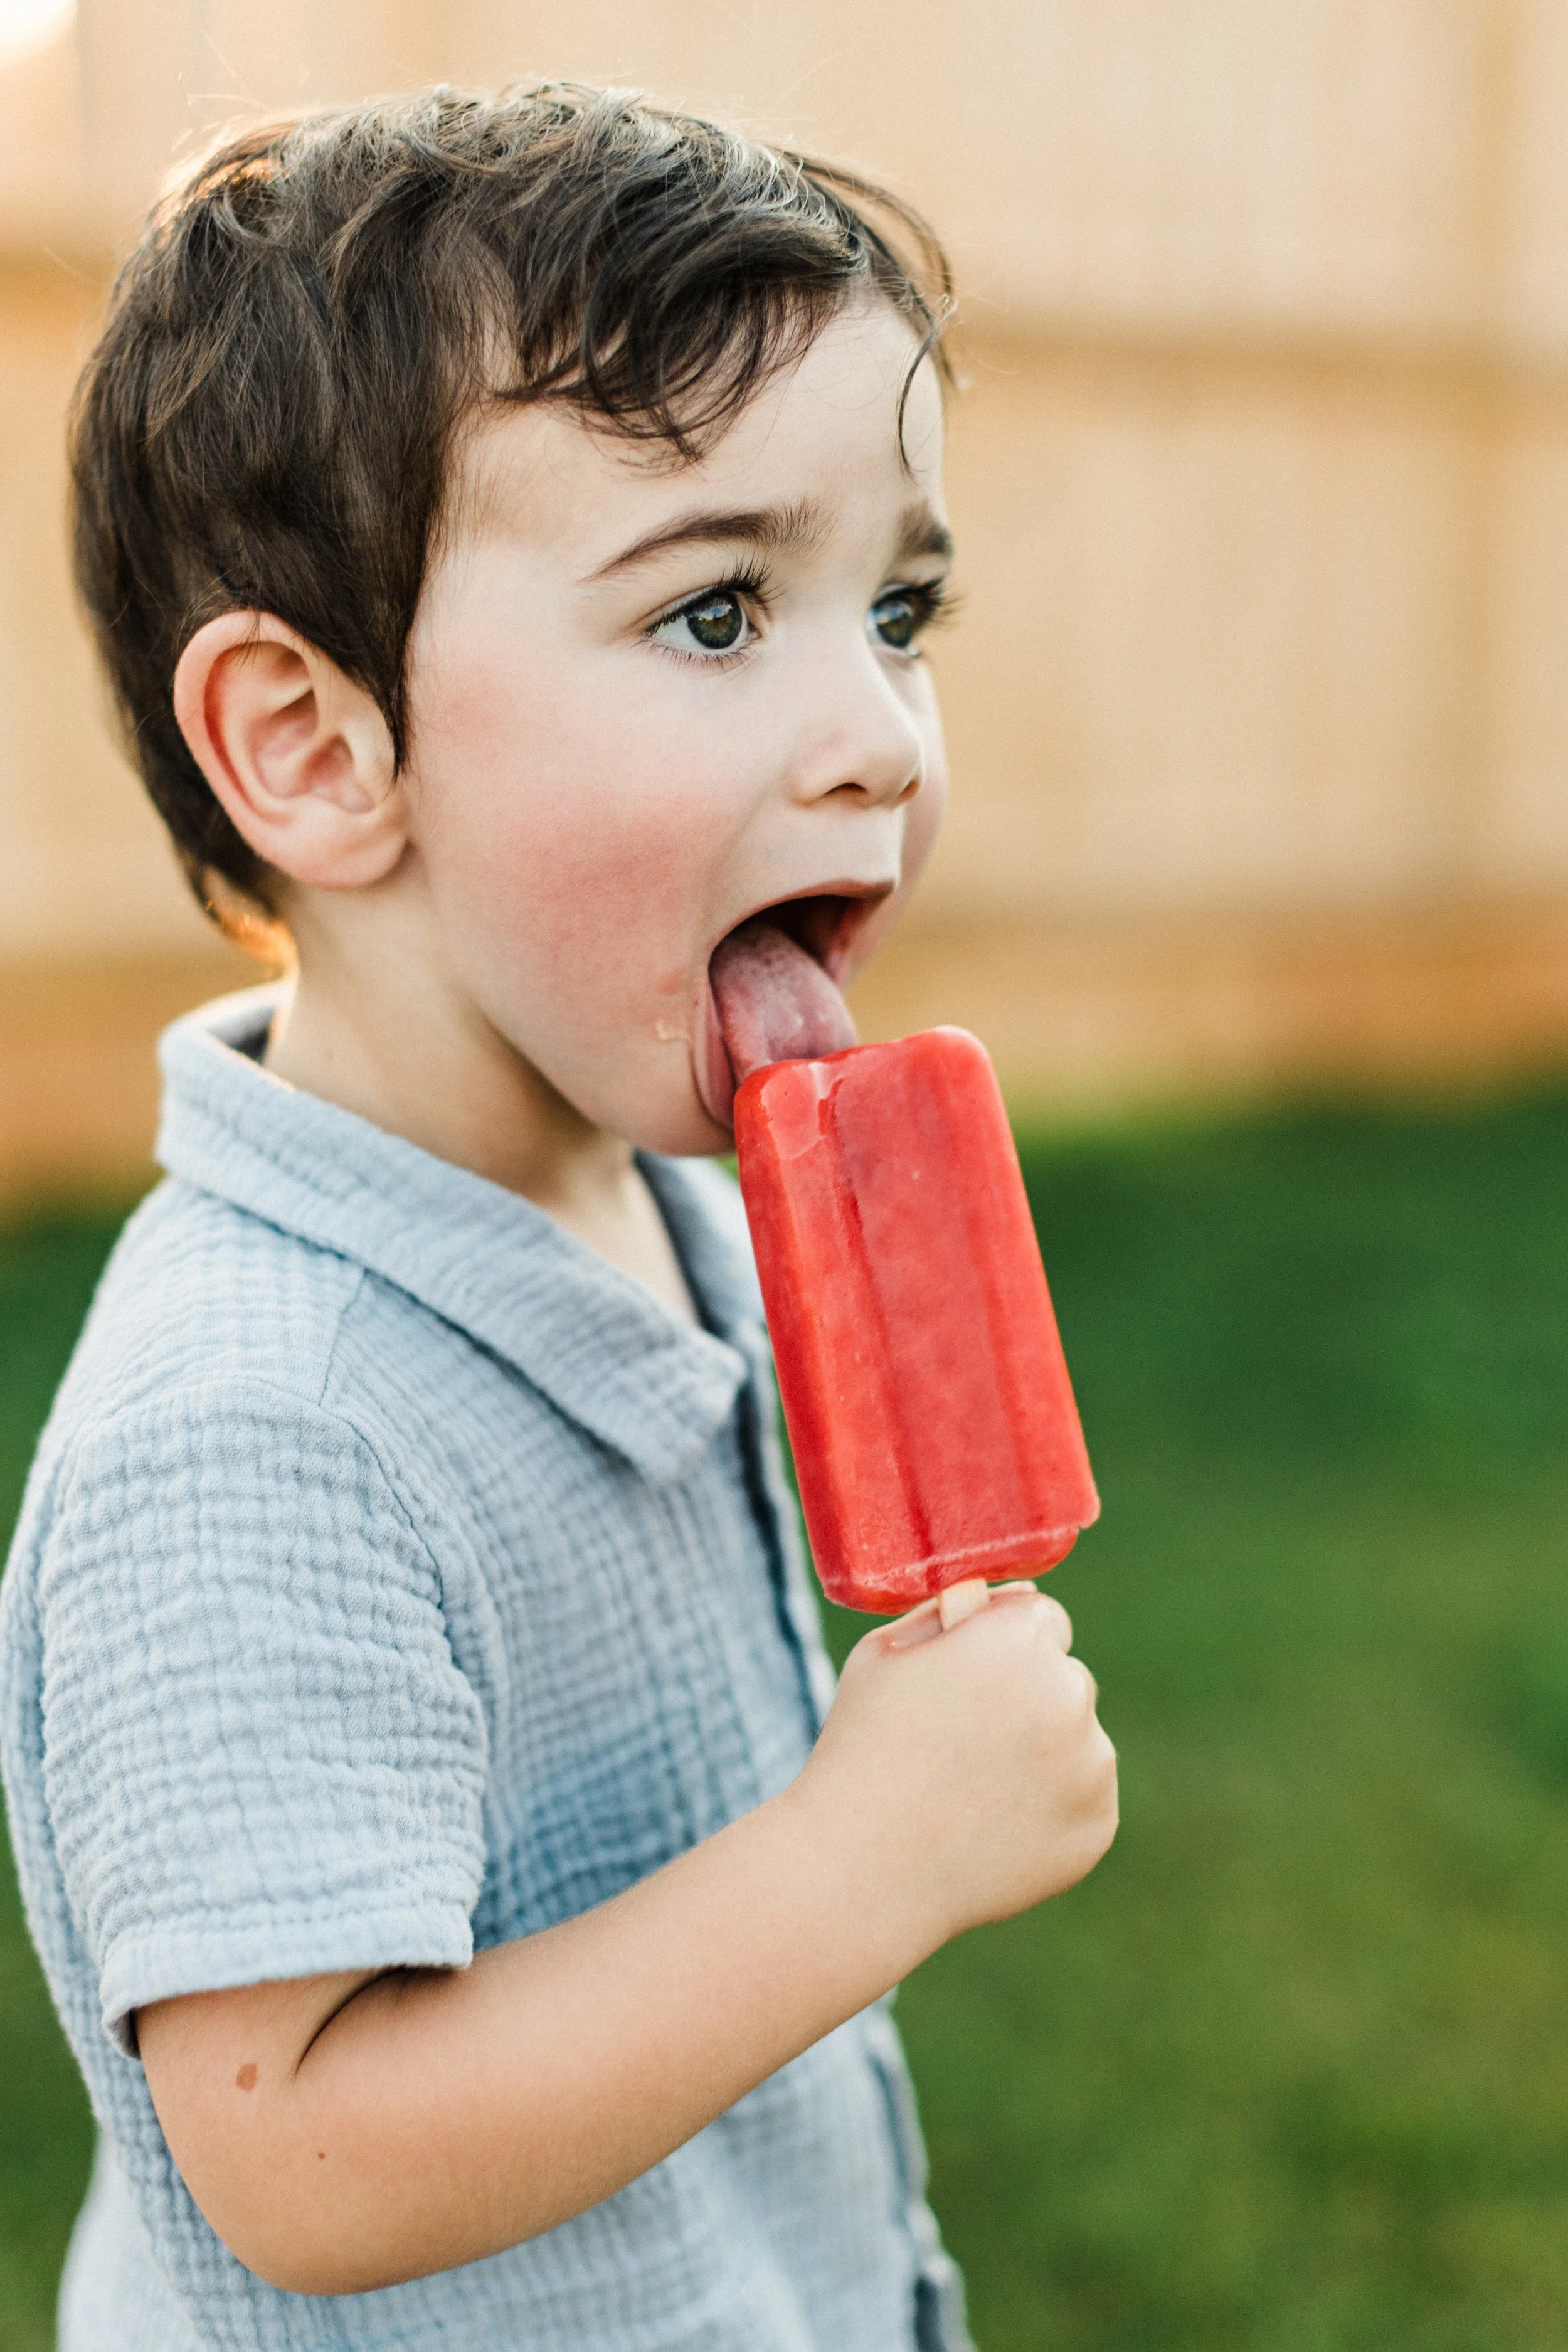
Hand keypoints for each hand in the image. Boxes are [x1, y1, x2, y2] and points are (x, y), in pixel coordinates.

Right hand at [793, 1586, 1117, 1963]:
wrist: (863, 1868)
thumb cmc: (862, 1749)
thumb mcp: (885, 1654)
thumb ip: (948, 1614)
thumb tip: (998, 1598)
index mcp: (1019, 1640)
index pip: (1042, 1618)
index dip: (1004, 1645)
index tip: (974, 1678)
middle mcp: (1069, 1694)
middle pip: (1066, 1678)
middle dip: (1028, 1697)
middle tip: (966, 1741)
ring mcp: (1091, 1765)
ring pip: (1080, 1740)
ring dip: (1044, 1752)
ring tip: (973, 1790)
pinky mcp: (1097, 1825)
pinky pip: (1085, 1798)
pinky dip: (1052, 1807)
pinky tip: (993, 1825)